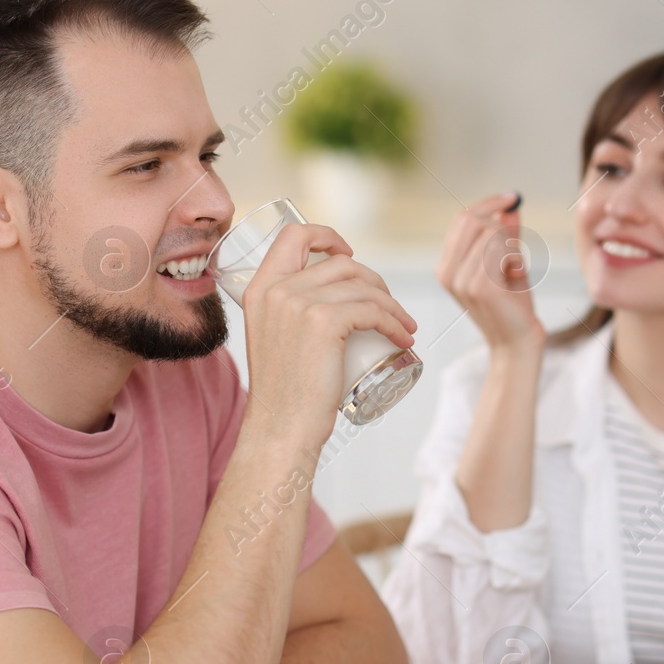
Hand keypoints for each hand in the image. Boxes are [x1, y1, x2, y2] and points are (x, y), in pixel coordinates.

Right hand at [240, 223, 416, 450]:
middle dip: (374, 281)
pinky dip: (395, 322)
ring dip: (392, 304)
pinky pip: (372, 310)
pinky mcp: (323, 321)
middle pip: (340, 263)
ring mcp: (298, 303)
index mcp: (259, 288)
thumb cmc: (285, 395)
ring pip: (362, 286)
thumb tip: (326, 301)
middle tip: (387, 307)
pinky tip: (404, 337)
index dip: (326, 235)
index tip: (348, 254)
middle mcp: (275, 289)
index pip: (293, 235)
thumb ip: (288, 314)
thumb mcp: (275, 339)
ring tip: (403, 325)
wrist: (280, 428)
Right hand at [436, 192, 543, 353]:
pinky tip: (517, 276)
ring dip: (511, 246)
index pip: (462, 219)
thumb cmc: (512, 305)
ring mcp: (461, 280)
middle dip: (500, 223)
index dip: (488, 203)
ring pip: (490, 233)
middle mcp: (447, 272)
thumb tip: (510, 206)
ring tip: (515, 269)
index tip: (511, 198)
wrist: (516, 342)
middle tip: (516, 242)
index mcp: (447, 266)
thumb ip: (506, 235)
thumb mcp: (507, 263)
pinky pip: (501, 250)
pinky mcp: (479, 287)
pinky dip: (516, 258)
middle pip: (471, 219)